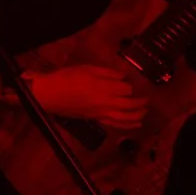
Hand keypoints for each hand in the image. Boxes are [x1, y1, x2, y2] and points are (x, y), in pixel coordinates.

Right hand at [28, 65, 148, 129]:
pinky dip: (128, 125)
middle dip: (141, 102)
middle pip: (131, 104)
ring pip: (126, 117)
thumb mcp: (86, 68)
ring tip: (145, 112)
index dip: (131, 85)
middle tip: (146, 98)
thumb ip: (106, 72)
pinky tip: (136, 124)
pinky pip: (116, 124)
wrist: (49, 94)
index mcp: (104, 88)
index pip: (127, 89)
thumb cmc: (65, 78)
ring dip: (139, 115)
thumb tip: (122, 77)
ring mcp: (102, 113)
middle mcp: (107, 102)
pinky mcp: (96, 119)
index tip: (130, 82)